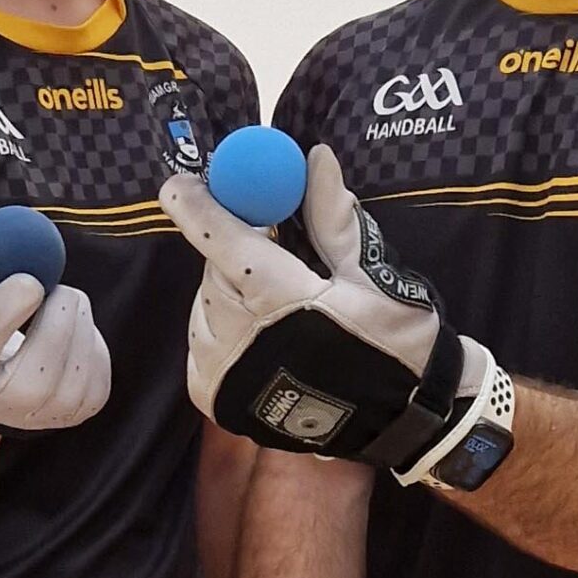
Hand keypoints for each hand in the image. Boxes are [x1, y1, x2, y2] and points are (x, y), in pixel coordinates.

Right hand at [0, 219, 109, 435]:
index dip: (6, 312)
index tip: (29, 280)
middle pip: (40, 365)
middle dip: (56, 314)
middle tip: (54, 287)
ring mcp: (43, 414)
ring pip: (77, 360)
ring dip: (75, 318)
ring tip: (55, 308)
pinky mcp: (79, 411)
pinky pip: (98, 364)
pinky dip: (89, 338)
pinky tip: (67, 334)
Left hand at [161, 144, 483, 471]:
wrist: (400, 418)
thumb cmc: (393, 343)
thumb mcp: (373, 276)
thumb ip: (332, 219)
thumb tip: (315, 158)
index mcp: (283, 301)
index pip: (225, 243)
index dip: (199, 211)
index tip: (176, 187)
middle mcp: (243, 339)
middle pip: (216, 272)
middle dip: (235, 253)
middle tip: (269, 252)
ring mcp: (225, 374)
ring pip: (205, 306)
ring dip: (227, 291)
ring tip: (271, 303)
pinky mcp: (215, 399)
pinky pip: (200, 342)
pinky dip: (218, 326)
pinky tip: (253, 331)